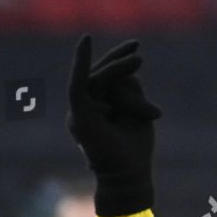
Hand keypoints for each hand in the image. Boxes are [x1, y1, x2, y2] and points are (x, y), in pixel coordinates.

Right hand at [67, 35, 160, 215]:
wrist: (129, 174)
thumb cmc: (135, 146)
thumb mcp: (138, 110)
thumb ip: (130, 89)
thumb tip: (129, 70)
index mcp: (96, 107)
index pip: (105, 77)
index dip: (118, 58)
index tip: (136, 44)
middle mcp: (83, 108)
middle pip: (100, 75)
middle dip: (120, 61)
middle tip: (138, 48)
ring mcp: (78, 112)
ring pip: (96, 79)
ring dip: (118, 69)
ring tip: (139, 59)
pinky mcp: (79, 116)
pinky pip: (78, 85)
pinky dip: (80, 63)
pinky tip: (85, 43)